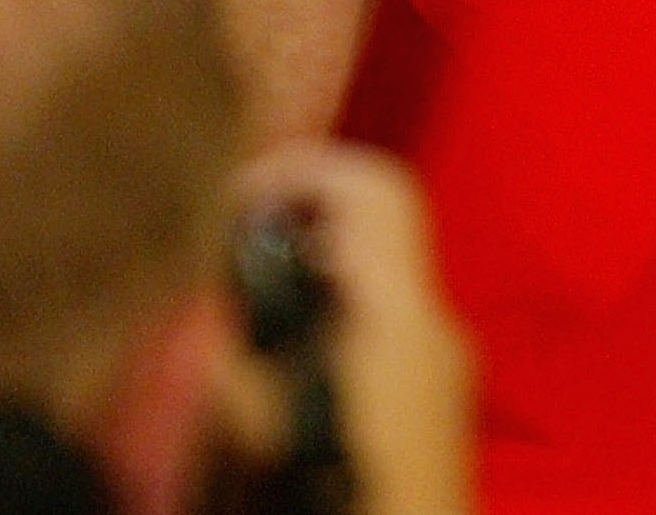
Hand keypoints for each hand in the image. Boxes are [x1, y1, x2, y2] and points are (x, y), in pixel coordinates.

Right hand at [236, 141, 475, 514]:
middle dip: (288, 241)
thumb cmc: (333, 503)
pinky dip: (318, 339)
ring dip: (297, 297)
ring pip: (365, 296)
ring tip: (222, 345)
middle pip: (369, 240)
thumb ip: (241, 353)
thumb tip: (234, 291)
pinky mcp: (432, 420)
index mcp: (403, 320)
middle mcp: (437, 335)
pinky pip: (373, 345)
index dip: (302, 173)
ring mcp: (443, 379)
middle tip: (212, 278)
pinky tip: (261, 397)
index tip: (231, 206)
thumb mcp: (252, 436)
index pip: (377, 188)